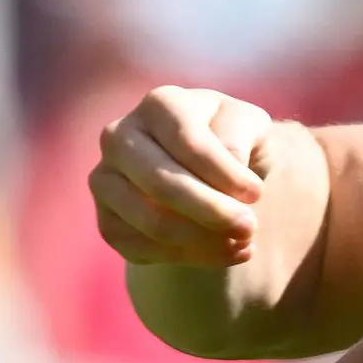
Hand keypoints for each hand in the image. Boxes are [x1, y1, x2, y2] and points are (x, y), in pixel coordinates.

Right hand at [92, 86, 275, 267]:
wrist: (209, 169)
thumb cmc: (231, 139)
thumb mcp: (249, 126)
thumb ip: (240, 135)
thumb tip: (229, 163)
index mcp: (160, 105)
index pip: (189, 143)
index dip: (226, 175)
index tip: (257, 194)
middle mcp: (120, 137)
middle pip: (162, 184)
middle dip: (213, 212)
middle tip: (250, 228)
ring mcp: (105, 179)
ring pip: (150, 222)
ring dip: (204, 240)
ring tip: (242, 243)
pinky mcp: (107, 220)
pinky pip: (142, 248)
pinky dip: (188, 257)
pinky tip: (221, 252)